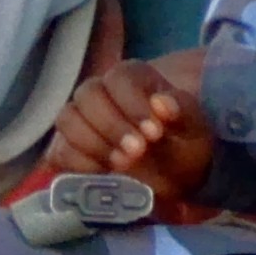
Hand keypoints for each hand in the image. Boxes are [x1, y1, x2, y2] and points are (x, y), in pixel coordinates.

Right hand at [44, 48, 215, 204]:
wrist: (174, 177)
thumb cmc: (183, 146)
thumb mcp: (194, 131)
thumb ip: (182, 113)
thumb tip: (162, 103)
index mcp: (133, 79)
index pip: (121, 77)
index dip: (133, 104)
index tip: (154, 133)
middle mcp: (102, 92)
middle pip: (89, 94)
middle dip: (111, 125)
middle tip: (137, 152)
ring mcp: (81, 120)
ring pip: (68, 118)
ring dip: (93, 143)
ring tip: (122, 165)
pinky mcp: (69, 148)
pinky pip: (61, 150)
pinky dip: (80, 163)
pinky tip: (106, 173)